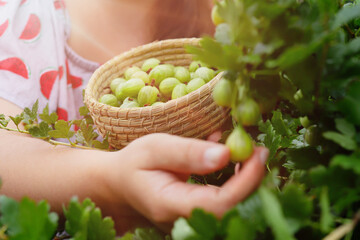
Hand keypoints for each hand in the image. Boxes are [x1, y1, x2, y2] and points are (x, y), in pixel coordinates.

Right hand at [102, 133, 267, 232]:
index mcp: (170, 204)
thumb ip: (187, 153)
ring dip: (250, 184)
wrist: (121, 183)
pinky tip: (238, 164)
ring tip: (252, 156)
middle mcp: (184, 222)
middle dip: (253, 182)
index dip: (245, 182)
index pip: (219, 204)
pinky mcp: (197, 218)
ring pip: (233, 212)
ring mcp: (191, 224)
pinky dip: (239, 185)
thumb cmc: (134, 163)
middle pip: (232, 212)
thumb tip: (225, 155)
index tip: (257, 154)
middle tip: (259, 152)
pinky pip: (225, 206)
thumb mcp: (155, 148)